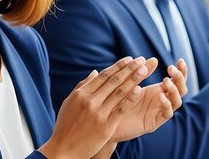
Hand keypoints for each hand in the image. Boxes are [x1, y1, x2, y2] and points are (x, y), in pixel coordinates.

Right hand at [38, 56, 152, 158]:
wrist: (63, 149)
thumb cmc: (65, 126)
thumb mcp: (69, 103)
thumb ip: (82, 86)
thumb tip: (95, 72)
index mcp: (80, 94)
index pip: (103, 75)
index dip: (118, 66)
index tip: (129, 59)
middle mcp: (90, 101)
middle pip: (114, 81)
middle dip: (129, 69)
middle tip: (141, 60)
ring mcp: (98, 114)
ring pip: (120, 92)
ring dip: (134, 79)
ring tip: (145, 70)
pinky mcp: (106, 127)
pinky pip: (121, 109)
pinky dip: (130, 98)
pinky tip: (139, 90)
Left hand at [111, 59, 186, 141]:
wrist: (106, 120)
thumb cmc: (116, 100)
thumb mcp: (128, 83)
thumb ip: (140, 72)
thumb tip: (153, 59)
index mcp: (158, 90)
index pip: (176, 79)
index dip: (181, 71)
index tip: (180, 59)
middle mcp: (162, 100)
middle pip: (181, 89)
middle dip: (179, 78)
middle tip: (171, 68)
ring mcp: (159, 111)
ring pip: (177, 101)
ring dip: (173, 90)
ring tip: (166, 81)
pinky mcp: (154, 122)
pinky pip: (166, 114)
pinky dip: (166, 104)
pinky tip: (160, 96)